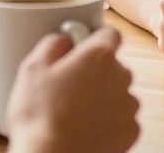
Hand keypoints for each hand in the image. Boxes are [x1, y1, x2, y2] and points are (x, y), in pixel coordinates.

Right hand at [6, 26, 139, 152]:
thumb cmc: (39, 117)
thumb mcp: (32, 69)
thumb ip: (53, 43)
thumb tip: (64, 38)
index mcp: (99, 56)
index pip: (109, 33)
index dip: (94, 38)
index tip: (83, 47)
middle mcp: (121, 76)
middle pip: (113, 65)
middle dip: (95, 72)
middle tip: (70, 88)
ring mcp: (129, 105)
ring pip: (118, 92)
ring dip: (103, 98)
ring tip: (75, 113)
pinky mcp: (131, 130)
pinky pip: (122, 118)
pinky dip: (109, 121)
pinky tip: (87, 128)